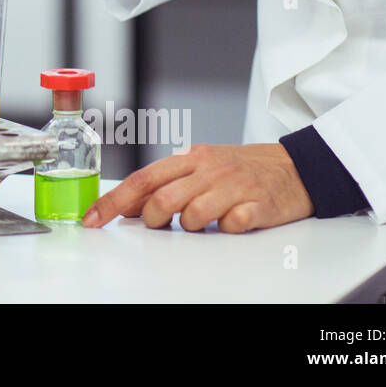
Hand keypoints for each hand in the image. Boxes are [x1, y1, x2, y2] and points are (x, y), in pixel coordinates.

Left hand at [83, 143, 313, 232]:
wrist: (293, 167)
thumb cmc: (238, 170)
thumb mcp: (199, 168)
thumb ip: (164, 185)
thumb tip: (127, 208)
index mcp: (189, 158)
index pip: (141, 180)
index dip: (113, 202)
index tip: (92, 220)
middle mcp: (208, 168)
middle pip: (162, 199)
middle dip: (154, 220)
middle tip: (163, 225)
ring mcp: (234, 185)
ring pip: (193, 214)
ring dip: (192, 226)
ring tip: (206, 219)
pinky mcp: (259, 204)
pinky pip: (231, 224)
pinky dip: (227, 228)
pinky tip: (233, 220)